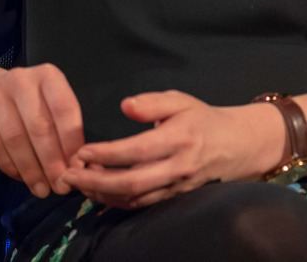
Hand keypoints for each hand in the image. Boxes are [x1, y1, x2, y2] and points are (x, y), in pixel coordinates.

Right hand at [0, 63, 84, 197]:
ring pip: (15, 139)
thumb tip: (91, 169)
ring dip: (31, 170)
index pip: (64, 110)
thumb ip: (68, 132)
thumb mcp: (51, 105)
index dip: (72, 143)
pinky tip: (22, 179)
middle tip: (61, 186)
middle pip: (39, 126)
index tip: (78, 170)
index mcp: (48, 76)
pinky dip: (10, 167)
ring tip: (42, 190)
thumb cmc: (30, 102)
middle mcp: (22, 80)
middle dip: (52, 161)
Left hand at [60, 90, 285, 208]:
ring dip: (103, 194)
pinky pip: (143, 205)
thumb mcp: (181, 100)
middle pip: (131, 182)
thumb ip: (152, 103)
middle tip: (68, 175)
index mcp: (178, 138)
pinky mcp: (175, 198)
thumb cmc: (203, 118)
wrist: (237, 145)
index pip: (136, 150)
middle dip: (96, 181)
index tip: (81, 152)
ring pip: (135, 199)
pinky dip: (118, 203)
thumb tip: (124, 105)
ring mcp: (177, 187)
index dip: (106, 153)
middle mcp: (177, 167)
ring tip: (79, 184)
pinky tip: (100, 194)